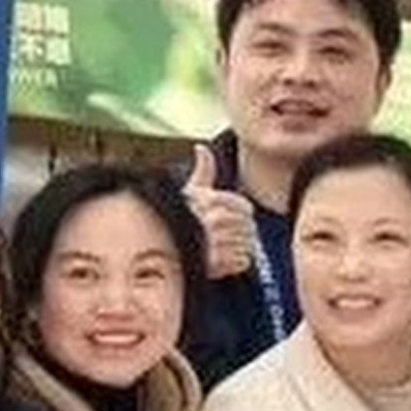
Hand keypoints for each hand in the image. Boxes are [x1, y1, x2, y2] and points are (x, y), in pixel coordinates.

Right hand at [182, 138, 259, 284]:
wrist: (161, 247)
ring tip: (226, 247)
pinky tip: (226, 259)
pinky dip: (239, 262)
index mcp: (211, 202)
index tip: (234, 219)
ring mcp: (216, 243)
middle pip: (249, 228)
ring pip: (248, 244)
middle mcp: (214, 220)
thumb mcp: (190, 190)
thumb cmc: (180, 217)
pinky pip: (244, 261)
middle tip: (231, 236)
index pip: (246, 208)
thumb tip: (201, 146)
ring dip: (242, 248)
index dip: (243, 214)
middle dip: (244, 232)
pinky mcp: (216, 263)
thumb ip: (203, 169)